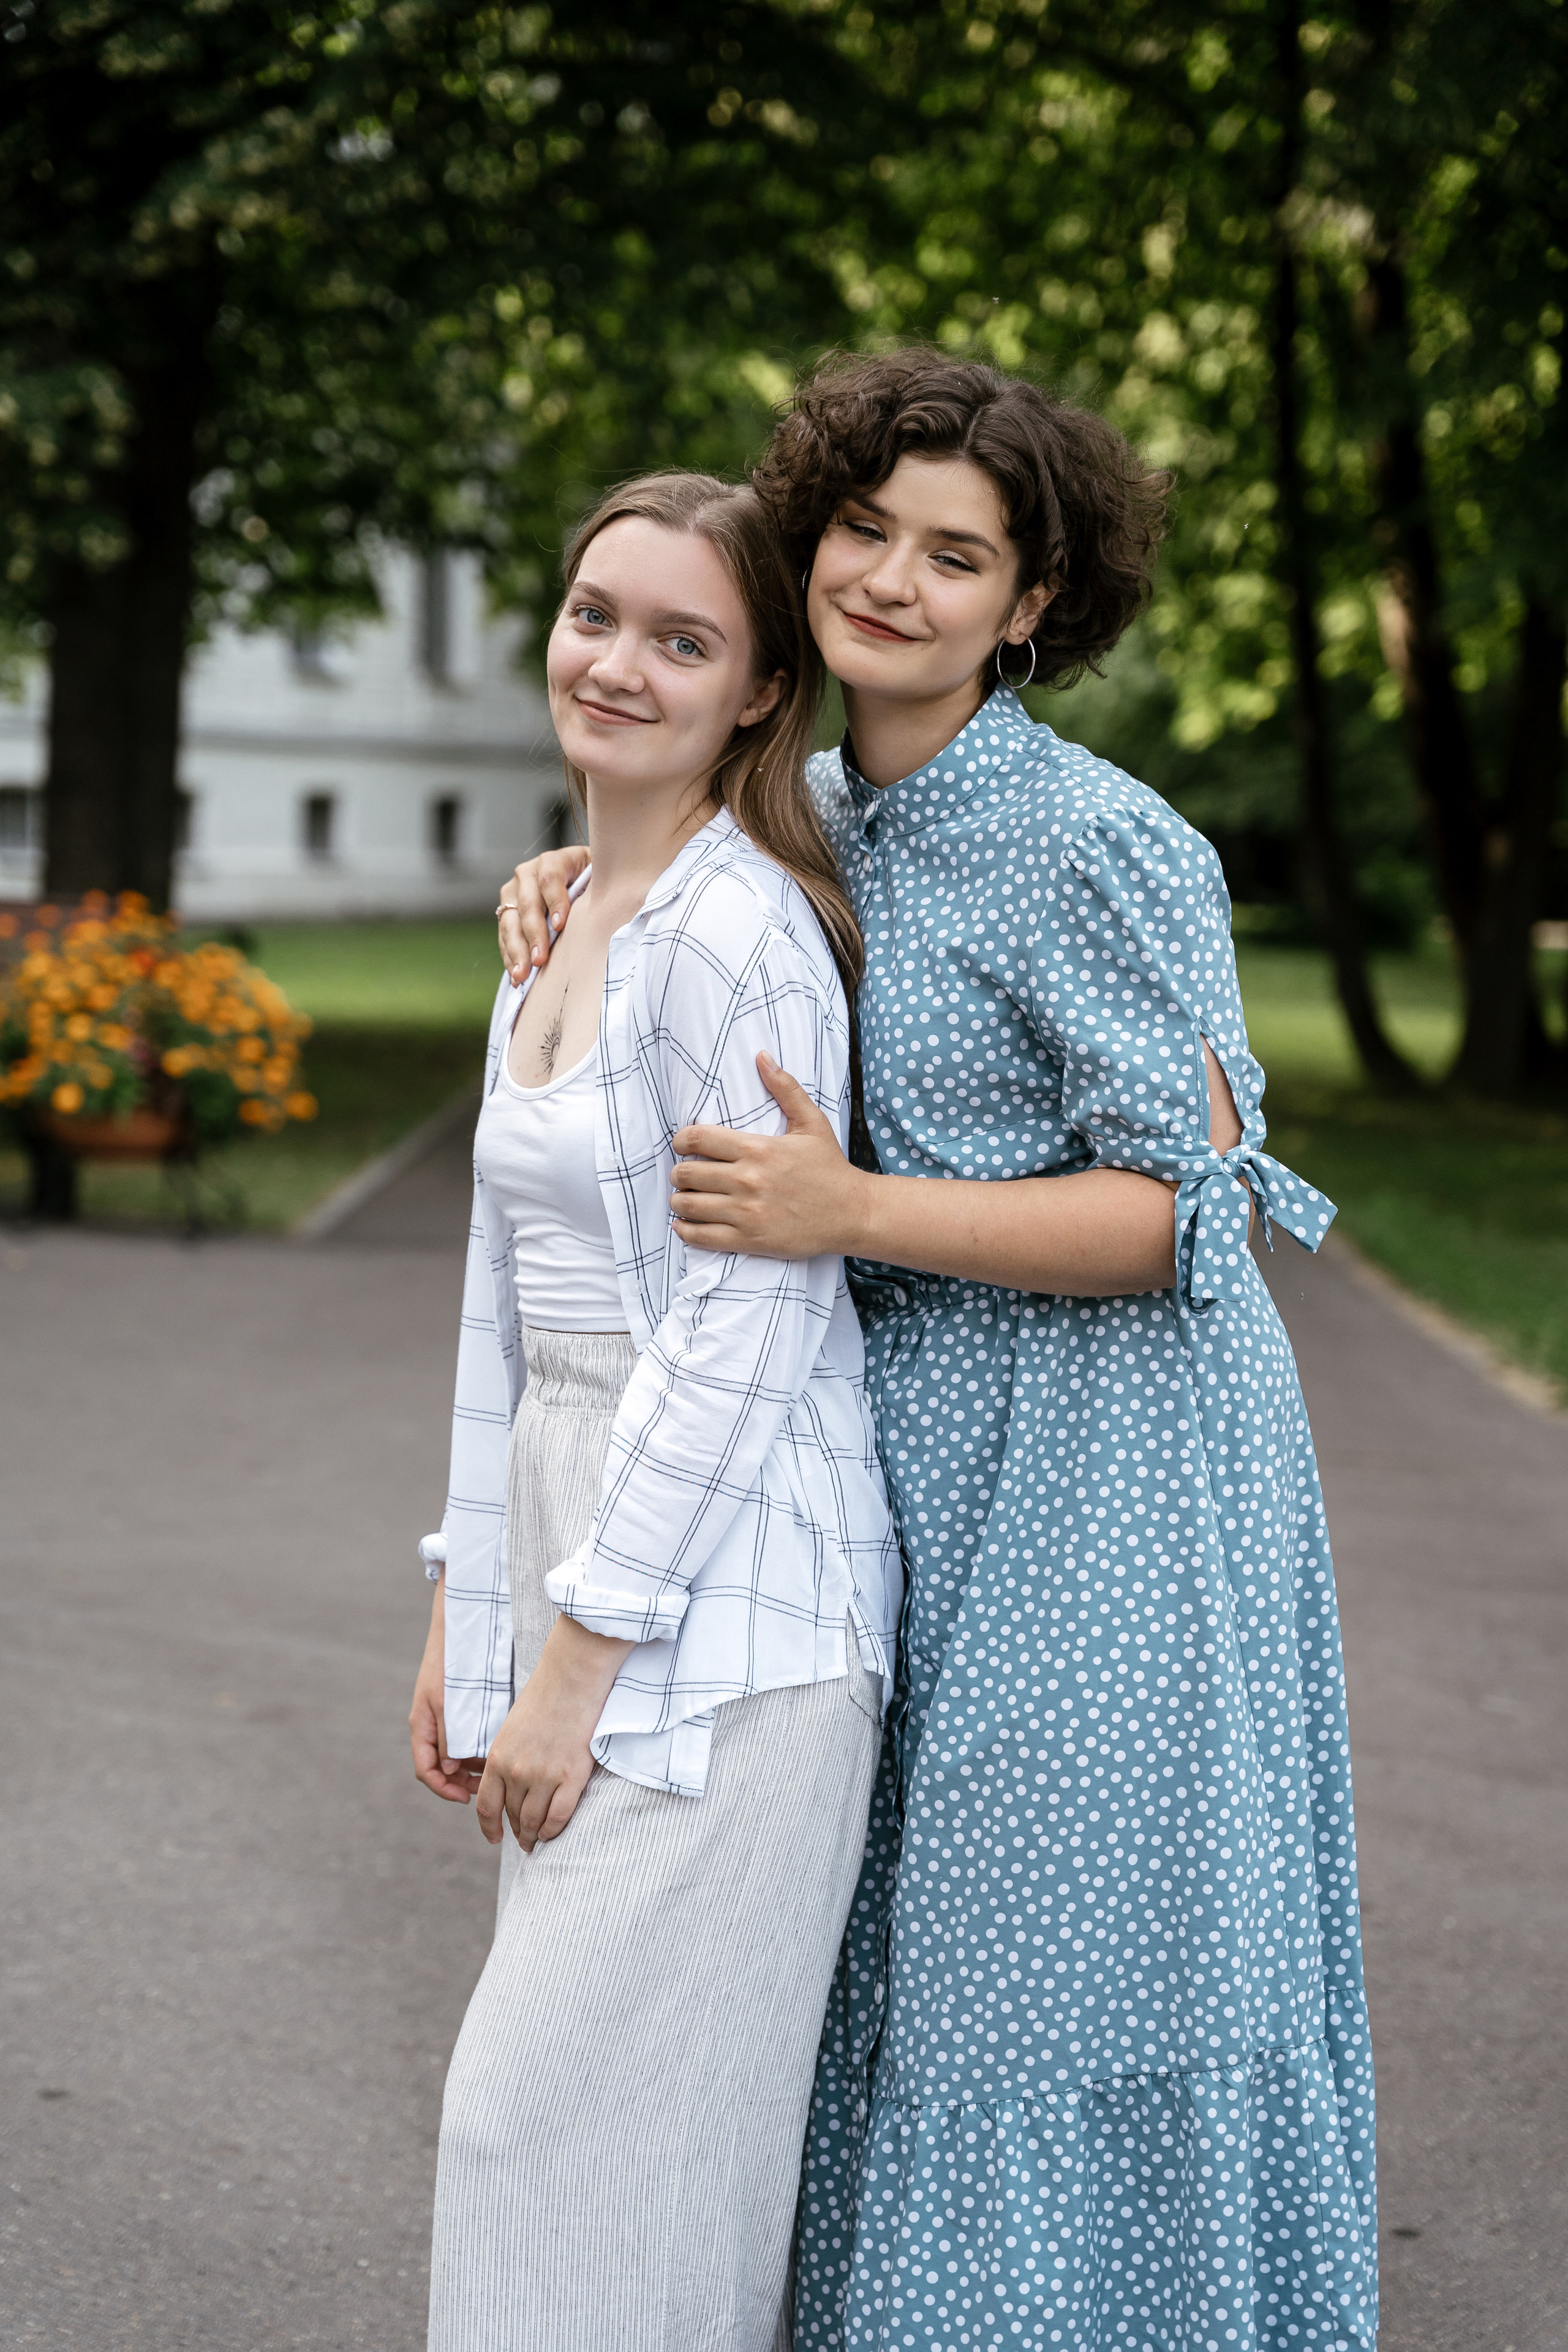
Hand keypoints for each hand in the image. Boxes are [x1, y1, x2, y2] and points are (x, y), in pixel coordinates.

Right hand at [410, 1577, 484, 1802]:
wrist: (460, 1626)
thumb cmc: (453, 1662)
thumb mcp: (450, 1702)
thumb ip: (450, 1736)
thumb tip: (450, 1770)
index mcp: (422, 1725)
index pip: (426, 1770)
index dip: (443, 1790)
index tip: (466, 1799)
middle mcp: (430, 1724)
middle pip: (441, 1766)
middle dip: (461, 1782)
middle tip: (487, 1789)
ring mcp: (443, 1715)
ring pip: (453, 1753)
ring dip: (470, 1767)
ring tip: (494, 1771)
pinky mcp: (458, 1706)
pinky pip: (463, 1736)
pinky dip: (476, 1747)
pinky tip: (495, 1749)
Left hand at [475, 1615, 632, 1852]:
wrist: (571, 1677)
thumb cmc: (543, 1697)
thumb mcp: (512, 1728)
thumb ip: (507, 1758)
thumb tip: (509, 1784)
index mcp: (498, 1758)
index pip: (487, 1807)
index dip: (489, 1828)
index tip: (494, 1838)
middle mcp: (517, 1771)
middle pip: (513, 1816)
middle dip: (517, 1832)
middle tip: (524, 1840)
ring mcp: (544, 1775)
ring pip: (534, 1821)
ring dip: (534, 1836)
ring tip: (537, 1841)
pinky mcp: (572, 1776)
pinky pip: (559, 1817)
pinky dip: (554, 1831)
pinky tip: (553, 1833)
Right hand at [498, 845, 591, 985]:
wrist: (578, 881)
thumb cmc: (594, 883)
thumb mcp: (599, 878)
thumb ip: (601, 888)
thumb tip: (612, 909)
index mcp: (554, 861)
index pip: (550, 879)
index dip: (555, 902)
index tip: (560, 926)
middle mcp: (528, 874)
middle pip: (528, 904)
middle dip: (534, 934)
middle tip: (540, 960)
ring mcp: (514, 893)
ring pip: (510, 922)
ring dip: (516, 951)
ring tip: (522, 975)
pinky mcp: (506, 912)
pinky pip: (504, 936)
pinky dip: (510, 957)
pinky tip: (516, 976)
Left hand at [670, 1054, 868, 1260]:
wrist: (852, 1214)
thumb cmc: (829, 1168)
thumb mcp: (811, 1123)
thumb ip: (785, 1088)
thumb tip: (761, 1056)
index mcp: (758, 1148)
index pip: (697, 1139)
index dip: (681, 1140)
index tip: (683, 1145)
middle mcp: (747, 1180)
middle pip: (687, 1173)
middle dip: (679, 1173)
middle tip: (684, 1174)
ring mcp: (747, 1212)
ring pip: (689, 1205)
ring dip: (679, 1201)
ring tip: (683, 1198)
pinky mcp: (750, 1239)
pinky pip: (702, 1237)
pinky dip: (686, 1231)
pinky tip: (684, 1225)